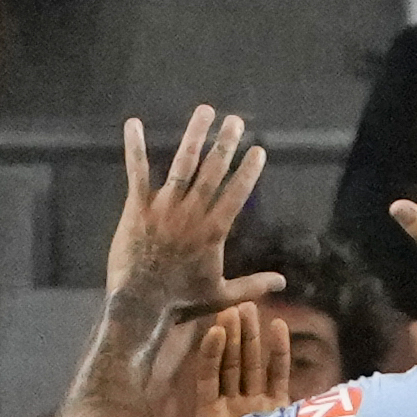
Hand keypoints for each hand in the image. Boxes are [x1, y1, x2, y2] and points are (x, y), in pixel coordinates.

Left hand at [105, 106, 285, 322]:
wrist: (140, 305)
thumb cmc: (180, 302)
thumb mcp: (221, 295)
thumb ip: (252, 285)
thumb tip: (282, 283)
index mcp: (213, 230)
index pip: (237, 192)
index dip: (249, 170)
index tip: (258, 150)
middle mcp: (192, 213)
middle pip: (214, 170)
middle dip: (226, 143)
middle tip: (235, 120)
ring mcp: (164, 208)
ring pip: (183, 164)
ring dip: (195, 135)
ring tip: (205, 111)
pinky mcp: (138, 208)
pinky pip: (137, 172)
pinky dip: (136, 148)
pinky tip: (133, 124)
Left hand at [181, 308, 293, 416]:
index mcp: (210, 416)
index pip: (208, 377)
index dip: (211, 353)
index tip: (216, 329)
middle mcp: (231, 407)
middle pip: (230, 365)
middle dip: (231, 336)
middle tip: (233, 307)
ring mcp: (255, 406)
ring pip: (251, 365)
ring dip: (250, 336)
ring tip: (248, 307)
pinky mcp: (278, 408)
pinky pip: (278, 375)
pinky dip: (279, 351)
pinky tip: (277, 324)